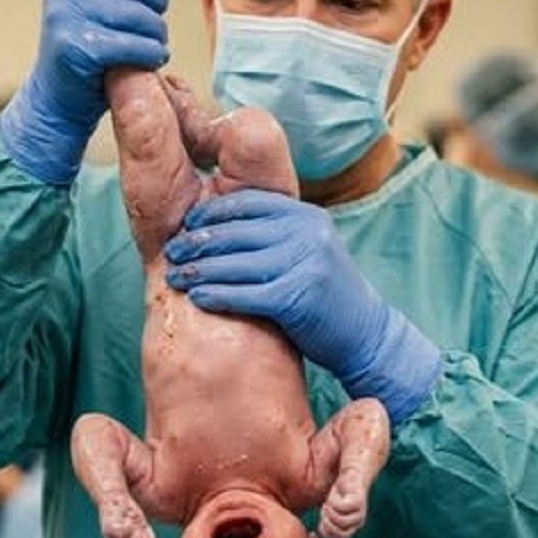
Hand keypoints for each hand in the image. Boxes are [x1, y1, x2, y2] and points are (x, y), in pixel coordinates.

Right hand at [0, 0, 183, 184]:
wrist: (58, 96)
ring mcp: (66, 14)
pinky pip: (137, 45)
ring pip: (143, 16)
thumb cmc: (93, 41)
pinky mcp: (76, 48)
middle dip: (158, 5)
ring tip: (151, 44)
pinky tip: (151, 61)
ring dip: (158, 35)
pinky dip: (153, 55)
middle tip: (153, 23)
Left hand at [164, 190, 440, 422]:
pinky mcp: (298, 297)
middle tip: (172, 253)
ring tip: (175, 277)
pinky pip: (244, 293)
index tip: (187, 226)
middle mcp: (307, 233)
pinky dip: (215, 294)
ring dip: (198, 270)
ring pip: (234, 262)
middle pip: (235, 231)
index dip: (210, 213)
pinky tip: (197, 297)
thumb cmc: (324, 295)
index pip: (246, 202)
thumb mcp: (306, 250)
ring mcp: (305, 263)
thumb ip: (272, 234)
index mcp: (306, 215)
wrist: (366, 334)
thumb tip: (214, 227)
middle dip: (196, 242)